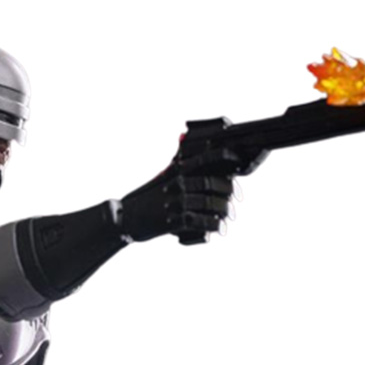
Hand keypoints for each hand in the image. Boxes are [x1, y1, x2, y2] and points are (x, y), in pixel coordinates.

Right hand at [120, 151, 236, 242]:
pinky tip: (215, 227)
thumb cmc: (148, 197)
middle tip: (233, 198)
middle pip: (212, 183)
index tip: (237, 161)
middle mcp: (177, 183)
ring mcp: (175, 202)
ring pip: (210, 203)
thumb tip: (185, 137)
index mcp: (175, 170)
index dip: (225, 157)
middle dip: (228, 191)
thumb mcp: (163, 176)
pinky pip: (201, 222)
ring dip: (222, 210)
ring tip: (224, 215)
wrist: (126, 217)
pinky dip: (212, 225)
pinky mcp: (172, 221)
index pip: (205, 158)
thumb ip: (178, 161)